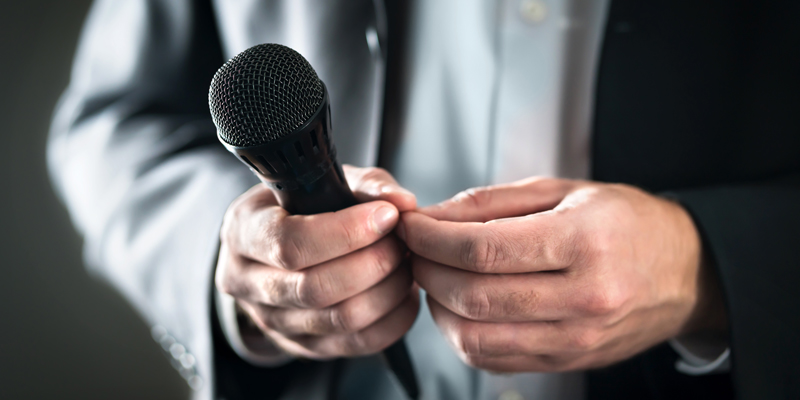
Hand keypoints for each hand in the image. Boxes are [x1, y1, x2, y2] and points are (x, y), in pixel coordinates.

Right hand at [216, 166, 418, 359]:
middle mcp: (247, 280)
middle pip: (315, 288)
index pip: (290, 243)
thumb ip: (367, 186)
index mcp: (244, 230)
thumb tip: (401, 203)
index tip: (386, 216)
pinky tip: (403, 294)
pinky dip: (392, 320)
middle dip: (373, 263)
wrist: (277, 248)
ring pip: (340, 320)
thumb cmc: (303, 208)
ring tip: (406, 265)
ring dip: (387, 292)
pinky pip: (356, 343)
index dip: (346, 232)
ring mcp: (271, 320)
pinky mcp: (301, 345)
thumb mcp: (325, 181)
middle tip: (401, 243)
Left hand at [398, 177, 725, 371]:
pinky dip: (462, 335)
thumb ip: (492, 203)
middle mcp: (583, 297)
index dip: (432, 238)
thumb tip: (433, 217)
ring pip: (476, 337)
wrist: (685, 273)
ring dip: (438, 307)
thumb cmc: (626, 224)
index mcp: (584, 242)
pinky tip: (460, 307)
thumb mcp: (565, 190)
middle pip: (473, 295)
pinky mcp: (568, 362)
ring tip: (435, 277)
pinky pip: (494, 360)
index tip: (412, 227)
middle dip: (427, 270)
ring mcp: (576, 338)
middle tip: (415, 249)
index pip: (482, 249)